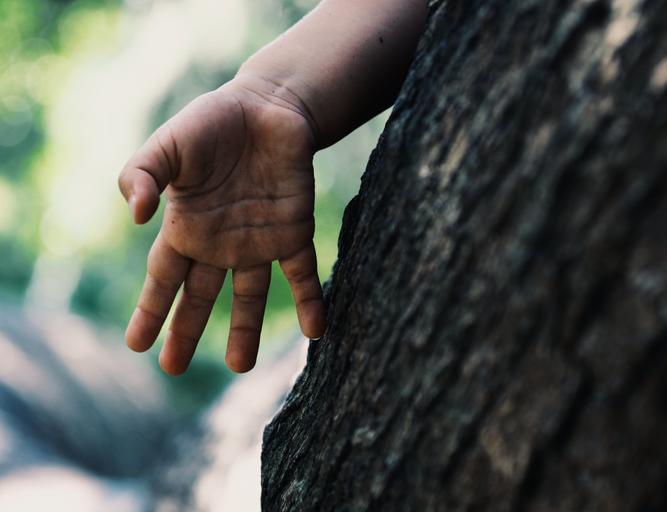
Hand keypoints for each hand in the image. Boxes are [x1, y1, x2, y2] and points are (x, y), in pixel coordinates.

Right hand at [118, 79, 325, 374]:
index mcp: (187, 227)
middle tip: (172, 368)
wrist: (267, 106)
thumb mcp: (167, 146)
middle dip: (186, 331)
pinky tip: (317, 331)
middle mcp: (220, 242)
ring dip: (246, 329)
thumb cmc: (211, 124)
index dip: (150, 310)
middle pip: (200, 296)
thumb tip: (137, 217)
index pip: (163, 278)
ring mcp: (258, 241)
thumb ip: (142, 176)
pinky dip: (311, 301)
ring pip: (250, 294)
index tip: (136, 345)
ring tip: (242, 366)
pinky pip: (303, 273)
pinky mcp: (294, 231)